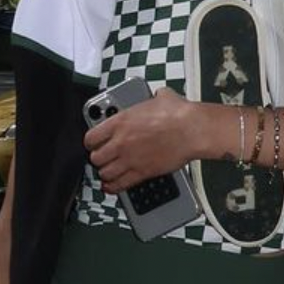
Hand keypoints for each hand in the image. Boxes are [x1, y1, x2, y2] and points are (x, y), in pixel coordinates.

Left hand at [83, 88, 220, 193]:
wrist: (192, 131)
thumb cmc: (179, 114)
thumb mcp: (162, 97)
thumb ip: (155, 98)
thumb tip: (160, 96)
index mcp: (120, 122)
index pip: (91, 137)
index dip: (91, 142)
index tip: (93, 144)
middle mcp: (121, 142)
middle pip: (95, 158)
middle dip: (98, 158)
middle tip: (103, 157)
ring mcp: (130, 159)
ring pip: (105, 173)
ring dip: (105, 173)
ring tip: (107, 171)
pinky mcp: (142, 173)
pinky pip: (119, 184)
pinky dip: (113, 187)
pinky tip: (111, 186)